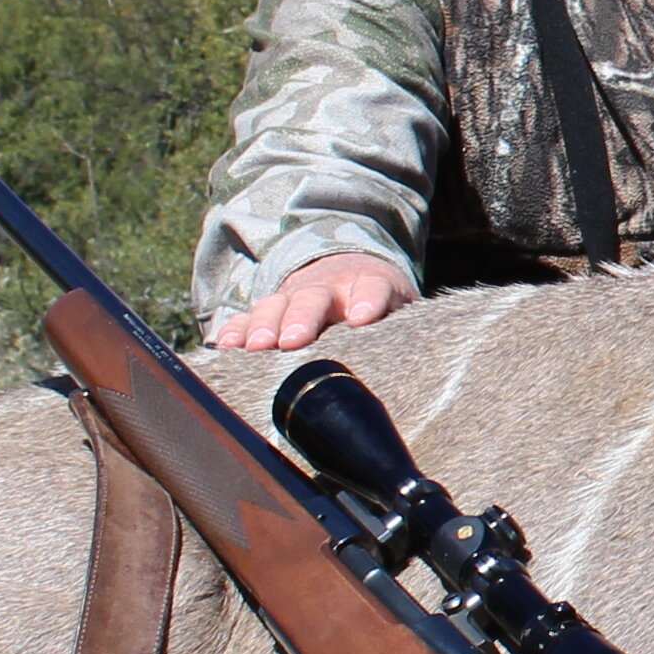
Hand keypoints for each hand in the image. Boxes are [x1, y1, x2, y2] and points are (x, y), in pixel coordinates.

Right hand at [215, 252, 416, 353]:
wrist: (349, 270)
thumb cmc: (380, 306)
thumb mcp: (402, 311)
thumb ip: (407, 334)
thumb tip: (427, 383)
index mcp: (370, 285)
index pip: (372, 288)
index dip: (368, 301)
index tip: (362, 317)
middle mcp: (329, 288)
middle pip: (315, 299)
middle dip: (302, 318)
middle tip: (294, 340)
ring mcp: (295, 296)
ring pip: (277, 305)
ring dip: (265, 325)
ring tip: (258, 347)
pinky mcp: (269, 309)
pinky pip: (248, 317)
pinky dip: (236, 330)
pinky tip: (226, 345)